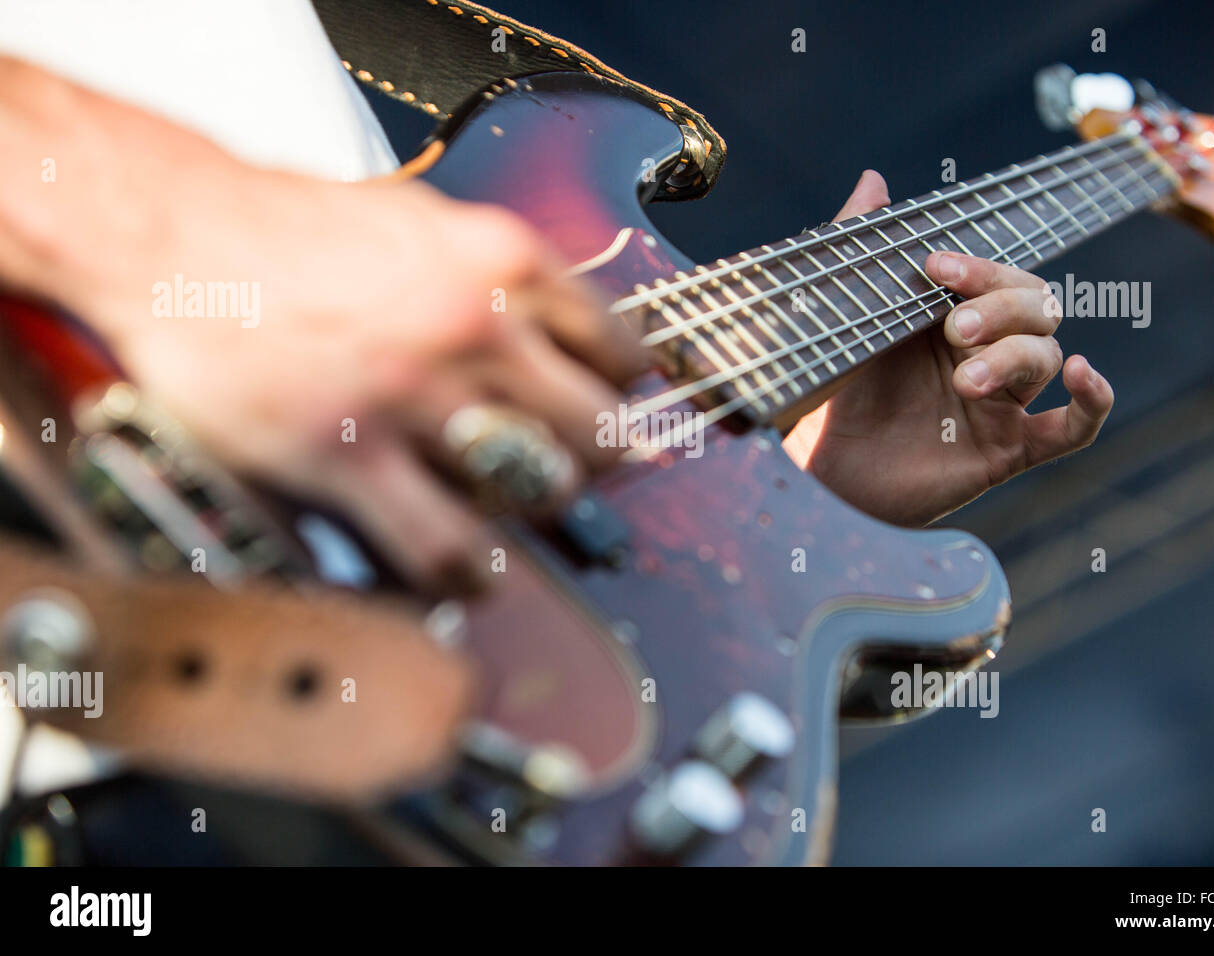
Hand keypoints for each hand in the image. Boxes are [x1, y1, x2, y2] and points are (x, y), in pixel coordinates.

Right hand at [0, 57, 642, 590]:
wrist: (169, 229)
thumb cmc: (289, 227)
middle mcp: (474, 328)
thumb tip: (556, 329)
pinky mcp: (348, 455)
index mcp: (501, 263)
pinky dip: (469, 572)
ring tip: (508, 517)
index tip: (621, 420)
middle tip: (570, 476)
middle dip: (594, 464)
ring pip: (535, 489)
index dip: (628, 397)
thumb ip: (495, 276)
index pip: (621, 350)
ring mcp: (414, 396)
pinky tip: (466, 570)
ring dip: (529, 515)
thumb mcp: (421, 219)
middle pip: (598, 432)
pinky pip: (446, 544)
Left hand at [783, 170, 1114, 525]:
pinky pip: (1073, 428)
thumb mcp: (839, 319)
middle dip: (1001, 308)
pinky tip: (1087, 374)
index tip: (934, 267)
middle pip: (1034, 305)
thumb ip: (858, 250)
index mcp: (948, 318)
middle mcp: (982, 353)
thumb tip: (874, 180)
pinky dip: (1094, 401)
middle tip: (953, 330)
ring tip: (966, 382)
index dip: (977, 267)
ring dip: (1015, 356)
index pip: (993, 276)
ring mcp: (1000, 402)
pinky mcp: (1007, 450)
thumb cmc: (831, 398)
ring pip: (1046, 356)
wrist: (820, 476)